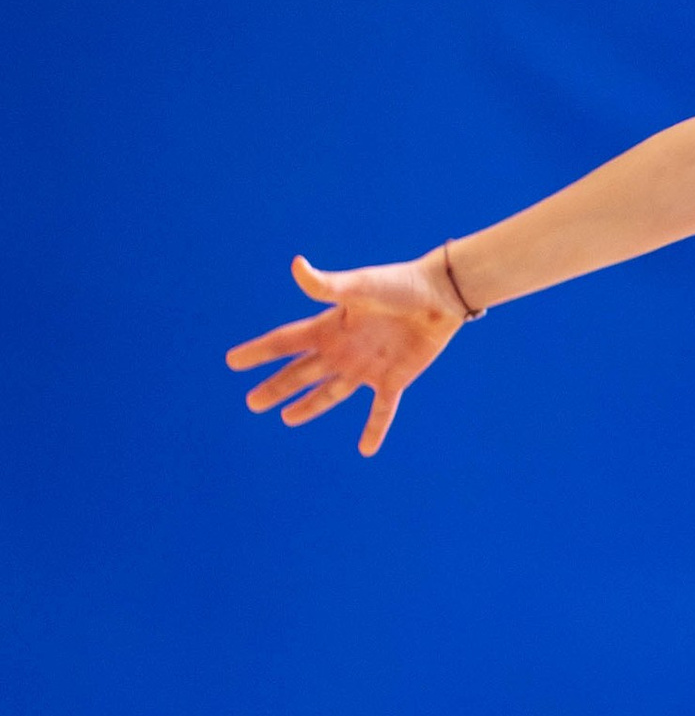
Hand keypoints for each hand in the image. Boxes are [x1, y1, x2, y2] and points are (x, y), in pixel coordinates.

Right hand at [225, 251, 468, 456]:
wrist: (441, 295)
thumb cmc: (398, 284)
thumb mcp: (359, 285)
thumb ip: (327, 285)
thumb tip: (296, 266)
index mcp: (330, 326)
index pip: (286, 342)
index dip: (259, 352)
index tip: (232, 361)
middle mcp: (343, 349)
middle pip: (301, 373)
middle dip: (276, 387)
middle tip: (252, 402)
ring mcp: (367, 366)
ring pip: (331, 393)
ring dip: (309, 407)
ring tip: (287, 418)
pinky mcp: (394, 378)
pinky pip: (382, 410)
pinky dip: (374, 428)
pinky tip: (366, 449)